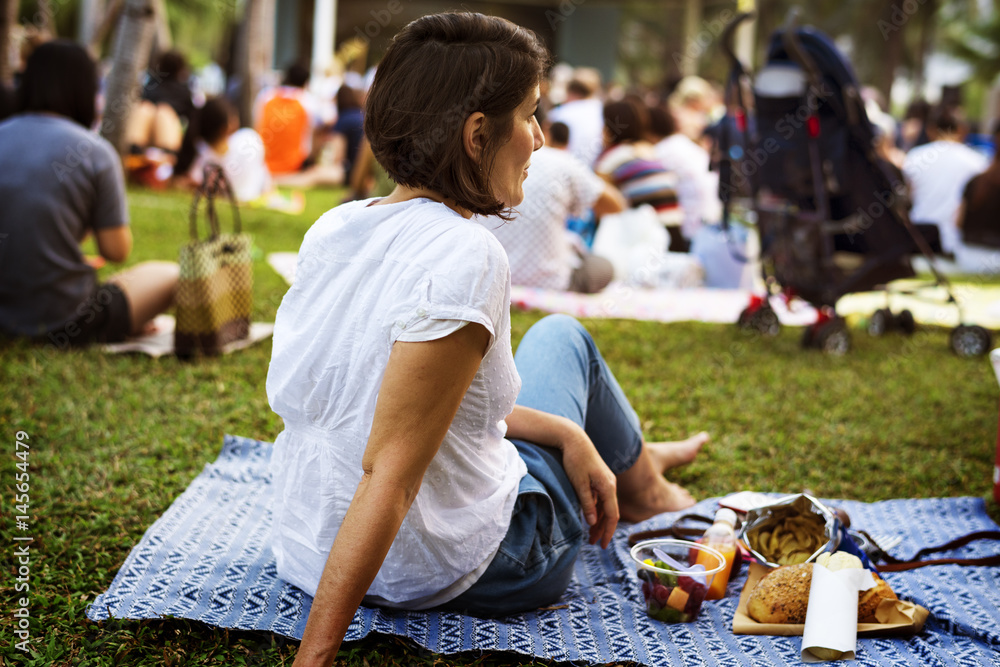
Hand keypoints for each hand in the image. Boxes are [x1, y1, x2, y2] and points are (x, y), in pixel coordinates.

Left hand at [558, 425, 618, 547]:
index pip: (612, 515)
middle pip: (610, 513)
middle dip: (603, 529)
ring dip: (599, 521)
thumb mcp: (579, 484)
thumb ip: (587, 503)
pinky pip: (602, 499)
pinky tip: (590, 517)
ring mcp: (606, 481)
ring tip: (591, 534)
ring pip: (606, 506)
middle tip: (594, 543)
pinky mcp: (600, 478)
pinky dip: (597, 510)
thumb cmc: (575, 460)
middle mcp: (610, 485)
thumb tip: (592, 522)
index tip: (603, 545)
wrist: (574, 439)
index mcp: (608, 487)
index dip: (608, 532)